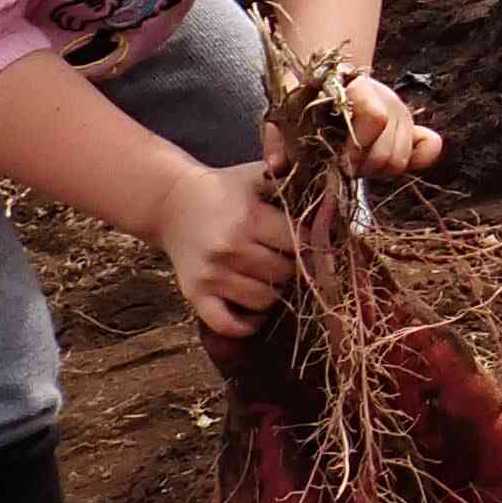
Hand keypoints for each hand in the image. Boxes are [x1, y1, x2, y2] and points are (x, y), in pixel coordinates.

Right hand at [159, 160, 297, 338]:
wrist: (171, 203)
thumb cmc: (223, 190)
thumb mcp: (256, 176)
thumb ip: (292, 183)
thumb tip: (331, 200)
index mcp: (248, 218)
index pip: (299, 243)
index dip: (310, 243)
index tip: (309, 240)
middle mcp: (229, 249)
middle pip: (285, 274)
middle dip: (292, 267)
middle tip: (285, 257)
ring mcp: (211, 276)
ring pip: (264, 300)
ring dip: (273, 292)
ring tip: (268, 275)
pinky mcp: (195, 295)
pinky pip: (229, 325)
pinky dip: (247, 324)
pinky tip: (254, 309)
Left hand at [261, 70, 442, 182]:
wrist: (324, 84)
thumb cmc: (302, 102)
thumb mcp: (284, 116)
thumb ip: (277, 140)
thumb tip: (278, 168)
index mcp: (356, 88)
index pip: (376, 117)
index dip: (358, 147)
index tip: (340, 163)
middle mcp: (386, 97)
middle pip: (391, 145)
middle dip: (365, 166)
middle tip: (343, 168)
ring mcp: (403, 113)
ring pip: (402, 156)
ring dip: (378, 170)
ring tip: (355, 165)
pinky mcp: (412, 128)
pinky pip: (428, 148)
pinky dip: (415, 161)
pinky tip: (385, 165)